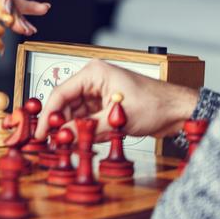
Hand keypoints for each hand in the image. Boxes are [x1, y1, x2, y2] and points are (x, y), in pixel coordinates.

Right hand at [33, 60, 199, 141]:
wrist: (179, 111)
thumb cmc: (155, 105)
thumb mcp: (118, 119)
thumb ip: (87, 129)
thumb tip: (63, 138)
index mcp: (93, 73)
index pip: (61, 93)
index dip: (48, 114)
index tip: (40, 132)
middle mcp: (93, 80)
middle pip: (66, 104)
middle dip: (60, 124)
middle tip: (52, 143)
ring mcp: (99, 92)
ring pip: (75, 113)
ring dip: (72, 129)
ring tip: (66, 145)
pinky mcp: (106, 105)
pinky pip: (87, 118)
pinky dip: (84, 130)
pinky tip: (81, 142)